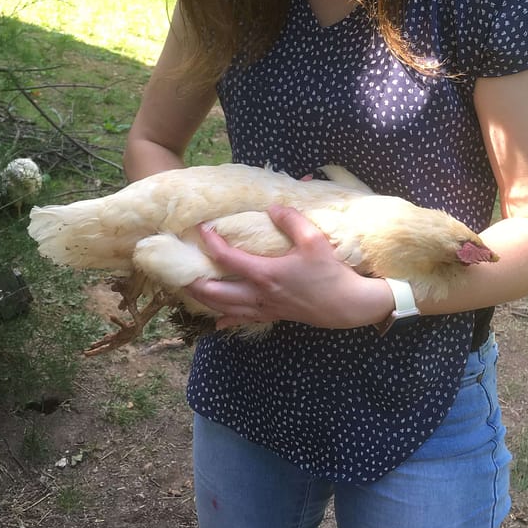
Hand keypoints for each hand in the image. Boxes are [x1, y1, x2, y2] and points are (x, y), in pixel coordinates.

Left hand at [184, 205, 393, 330]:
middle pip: (214, 292)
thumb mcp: (314, 240)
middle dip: (193, 281)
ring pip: (223, 309)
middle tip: (181, 268)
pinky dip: (225, 319)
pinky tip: (216, 321)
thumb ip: (291, 221)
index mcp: (265, 274)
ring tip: (191, 288)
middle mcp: (258, 294)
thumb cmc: (330, 272)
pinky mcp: (272, 316)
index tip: (201, 229)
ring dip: (204, 299)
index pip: (227, 258)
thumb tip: (272, 207)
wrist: (346, 305)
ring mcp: (264, 308)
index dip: (210, 242)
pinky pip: (242, 321)